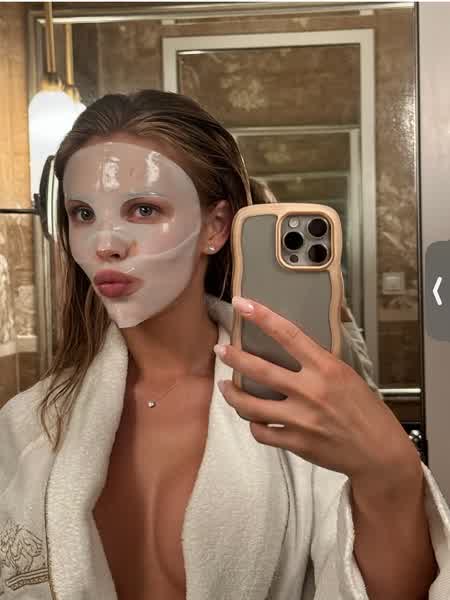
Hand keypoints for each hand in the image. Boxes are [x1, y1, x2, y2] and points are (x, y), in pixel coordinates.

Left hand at [214, 296, 421, 487]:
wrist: (379, 452)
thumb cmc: (366, 411)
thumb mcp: (347, 376)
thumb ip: (319, 363)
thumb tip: (292, 348)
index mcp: (326, 368)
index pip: (288, 334)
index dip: (261, 316)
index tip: (241, 304)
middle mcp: (310, 391)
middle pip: (259, 369)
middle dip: (233, 357)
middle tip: (220, 350)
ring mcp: (301, 419)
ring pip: (250, 405)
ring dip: (232, 394)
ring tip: (224, 387)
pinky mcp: (296, 442)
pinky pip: (261, 432)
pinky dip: (253, 424)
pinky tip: (252, 418)